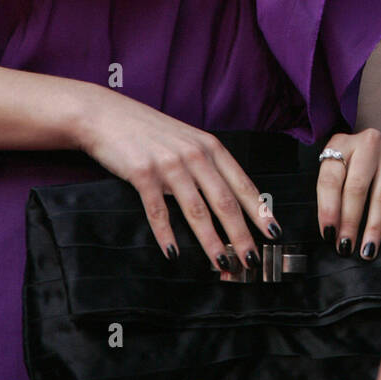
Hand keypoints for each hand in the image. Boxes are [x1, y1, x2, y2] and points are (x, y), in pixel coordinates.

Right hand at [76, 86, 276, 269]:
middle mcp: (195, 155)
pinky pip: (158, 211)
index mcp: (211, 147)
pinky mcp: (142, 174)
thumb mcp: (188, 140)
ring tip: (221, 264)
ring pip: (196, 210)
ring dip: (211, 241)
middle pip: (225, 202)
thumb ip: (208, 165)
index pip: (242, 184)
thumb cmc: (150, 132)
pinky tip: (173, 254)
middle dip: (241, 234)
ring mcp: (169, 164)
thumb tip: (230, 199)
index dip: (259, 211)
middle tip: (251, 260)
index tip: (273, 232)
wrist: (107, 115)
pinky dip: (167, 235)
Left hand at [316, 128, 380, 258]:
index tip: (328, 234)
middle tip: (346, 246)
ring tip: (367, 250)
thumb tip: (332, 232)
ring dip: (374, 226)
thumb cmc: (352, 164)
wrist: (377, 147)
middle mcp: (368, 144)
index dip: (328, 208)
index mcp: (341, 143)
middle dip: (350, 221)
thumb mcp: (336, 168)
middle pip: (357, 186)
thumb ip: (331, 192)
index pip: (331, 178)